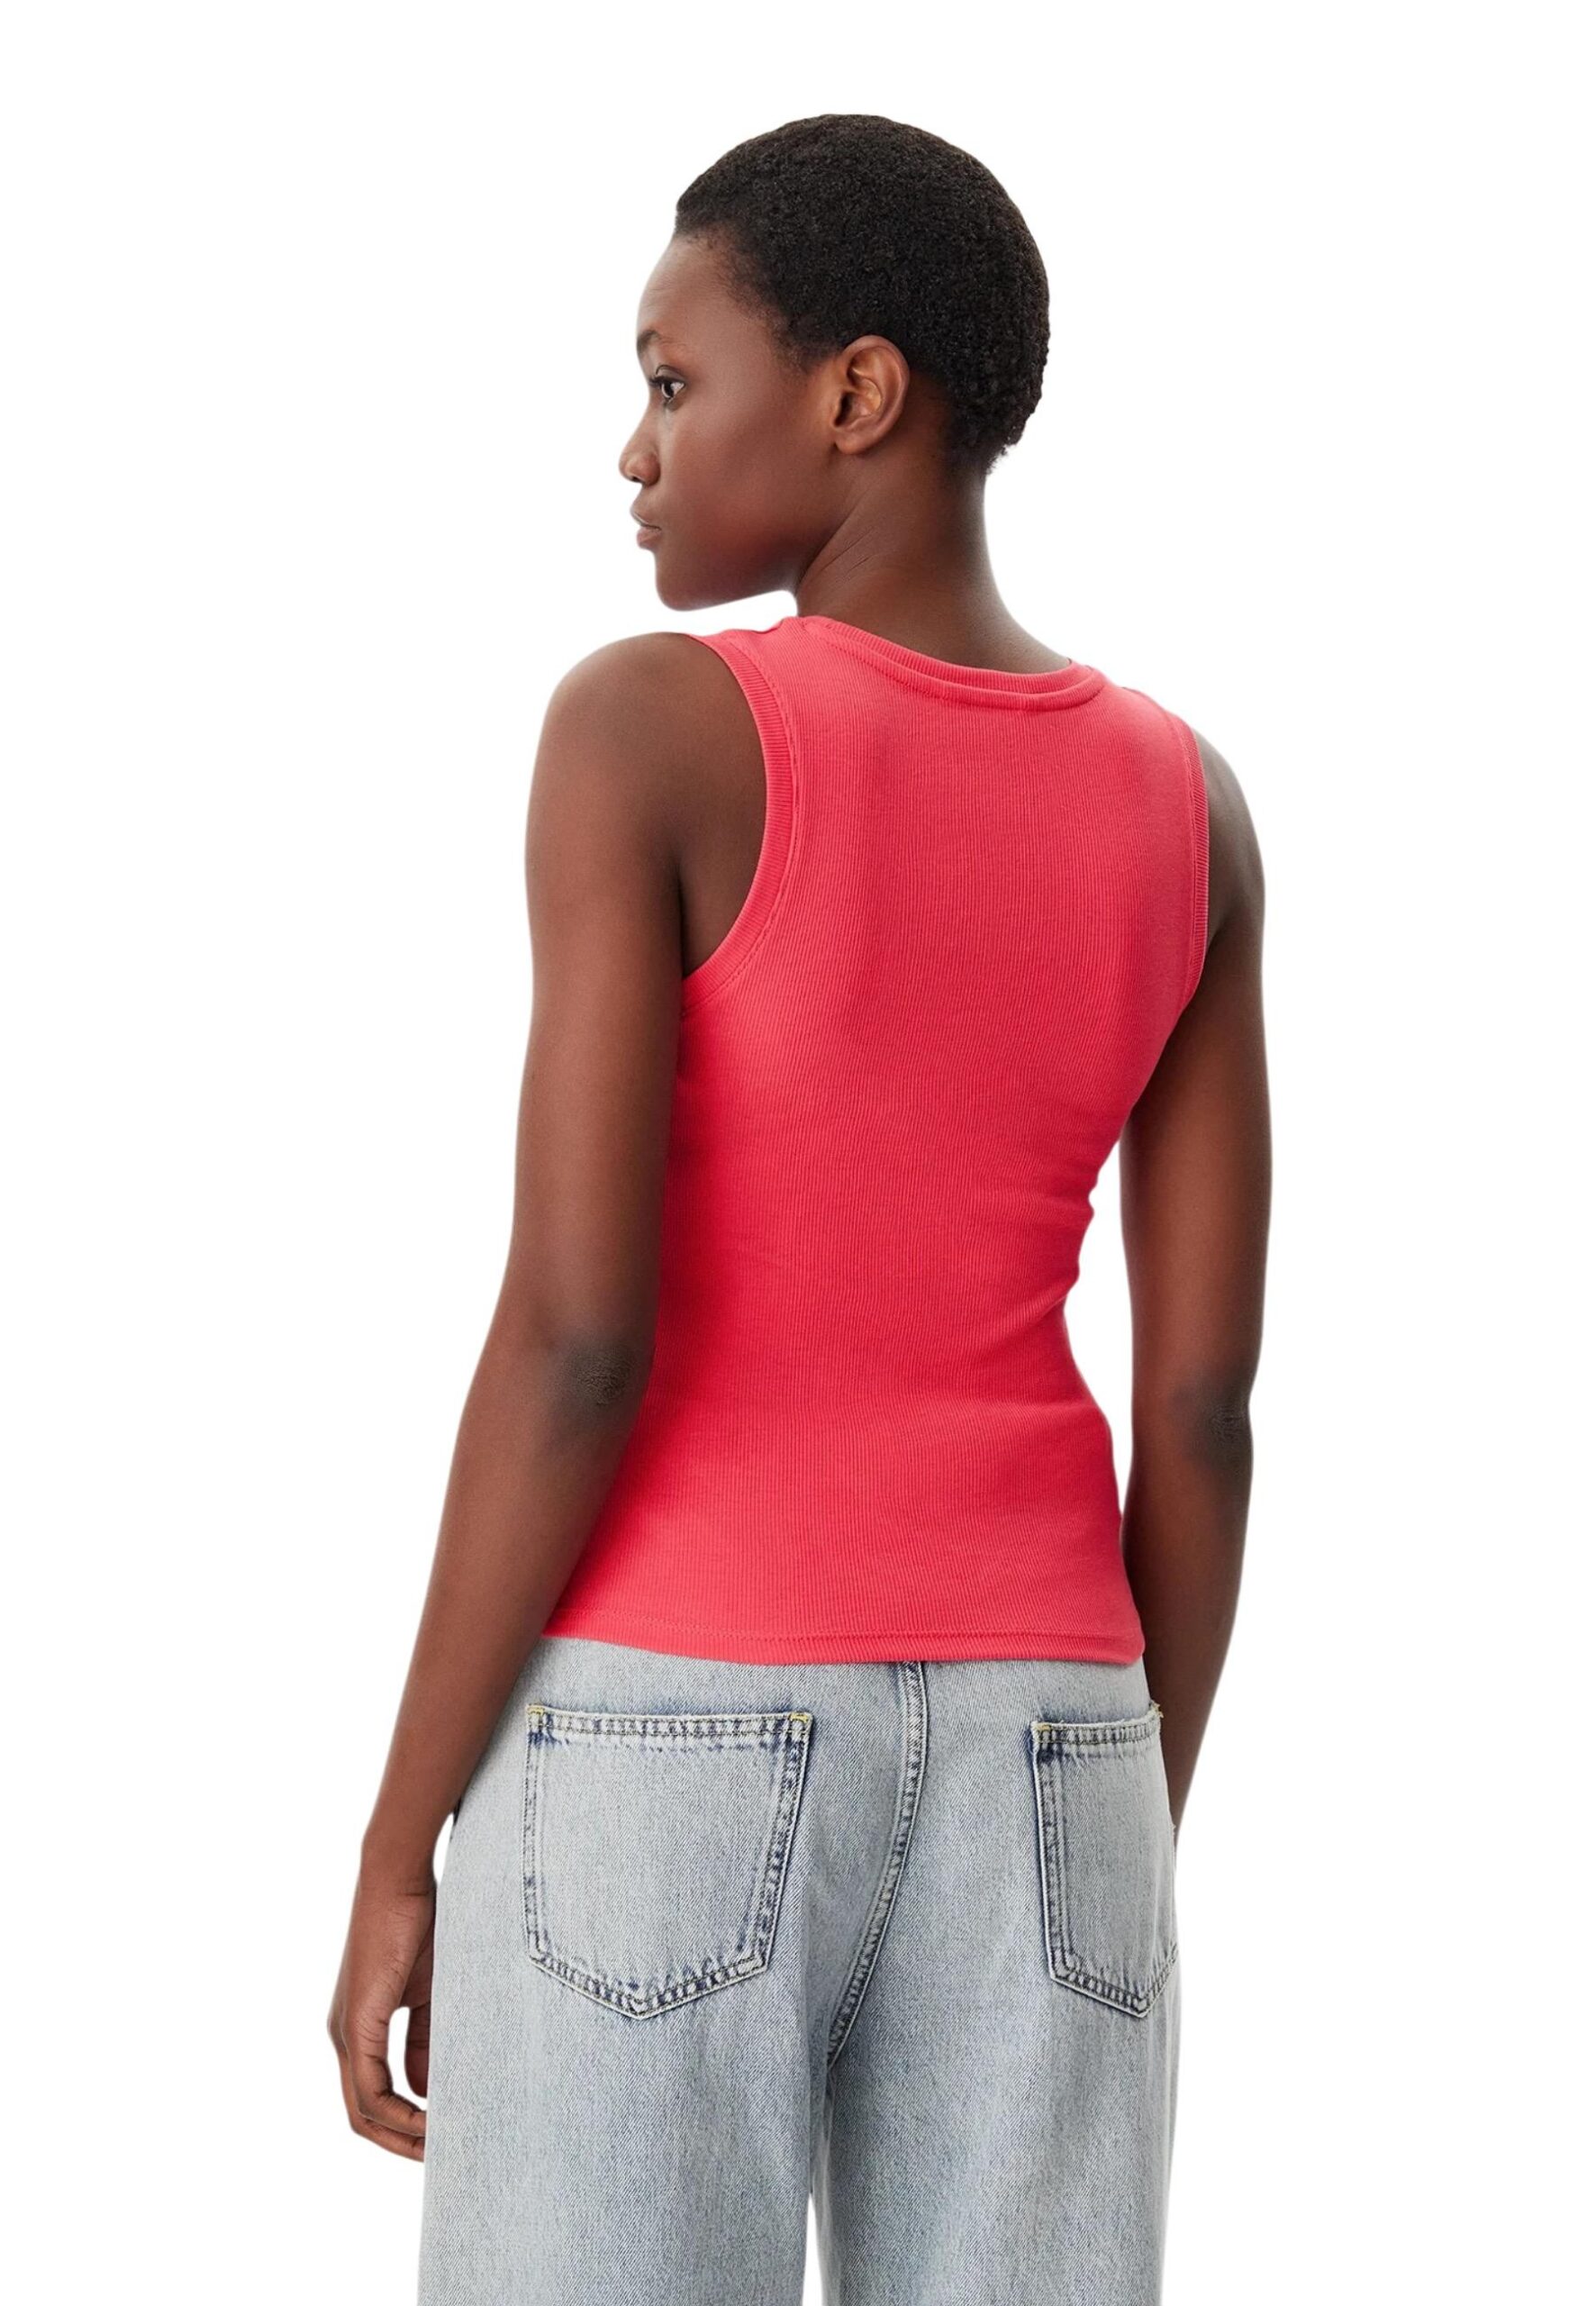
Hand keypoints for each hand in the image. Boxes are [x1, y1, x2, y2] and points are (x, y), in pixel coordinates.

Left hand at [327, 1869, 435, 2159]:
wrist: (400, 1878)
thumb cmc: (419, 1924)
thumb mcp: (429, 1993)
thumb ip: (425, 2039)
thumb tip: (428, 2088)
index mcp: (359, 2028)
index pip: (373, 2097)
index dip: (405, 2124)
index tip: (442, 2136)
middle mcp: (343, 2036)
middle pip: (362, 2116)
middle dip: (400, 2143)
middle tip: (440, 2158)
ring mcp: (345, 2032)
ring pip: (363, 2109)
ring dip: (402, 2135)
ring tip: (440, 2147)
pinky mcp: (356, 2023)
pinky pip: (370, 2088)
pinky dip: (399, 2113)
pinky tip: (430, 2119)